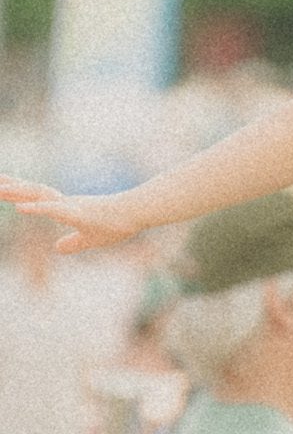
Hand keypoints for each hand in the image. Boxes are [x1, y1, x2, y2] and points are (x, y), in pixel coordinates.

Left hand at [0, 179, 137, 254]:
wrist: (137, 213)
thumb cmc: (118, 224)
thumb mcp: (90, 239)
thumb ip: (73, 243)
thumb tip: (56, 248)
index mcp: (66, 207)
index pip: (37, 196)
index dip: (18, 191)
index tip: (1, 185)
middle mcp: (65, 202)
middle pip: (32, 191)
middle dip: (11, 186)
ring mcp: (70, 205)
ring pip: (38, 196)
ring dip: (17, 192)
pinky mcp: (78, 211)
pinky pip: (52, 209)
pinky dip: (35, 208)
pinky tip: (19, 208)